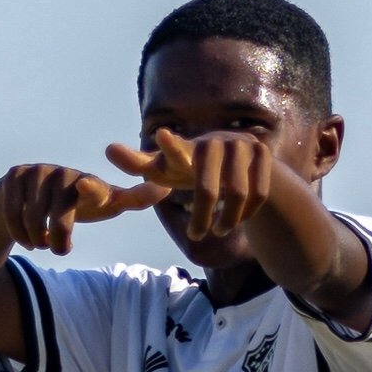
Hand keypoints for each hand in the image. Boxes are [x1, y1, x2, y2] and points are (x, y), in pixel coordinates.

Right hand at [0, 160, 161, 254]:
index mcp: (88, 182)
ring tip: (43, 243)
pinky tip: (27, 239)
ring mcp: (37, 171)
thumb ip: (133, 199)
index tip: (86, 188)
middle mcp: (62, 172)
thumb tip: (166, 188)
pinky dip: (19, 233)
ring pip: (34, 217)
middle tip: (60, 250)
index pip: (93, 188)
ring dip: (38, 238)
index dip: (92, 189)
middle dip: (58, 238)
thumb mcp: (104, 203)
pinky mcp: (14, 176)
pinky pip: (14, 214)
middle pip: (60, 214)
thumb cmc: (74, 204)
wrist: (29, 199)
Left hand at [104, 127, 284, 240]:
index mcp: (188, 147)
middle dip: (201, 218)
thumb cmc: (193, 168)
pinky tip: (238, 218)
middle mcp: (216, 141)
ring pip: (237, 194)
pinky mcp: (264, 154)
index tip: (161, 136)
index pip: (176, 150)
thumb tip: (107, 149)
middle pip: (207, 190)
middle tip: (196, 236)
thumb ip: (140, 163)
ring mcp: (243, 145)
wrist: (241, 162)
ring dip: (227, 219)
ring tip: (218, 230)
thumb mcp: (167, 169)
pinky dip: (247, 213)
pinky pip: (258, 194)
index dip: (169, 146)